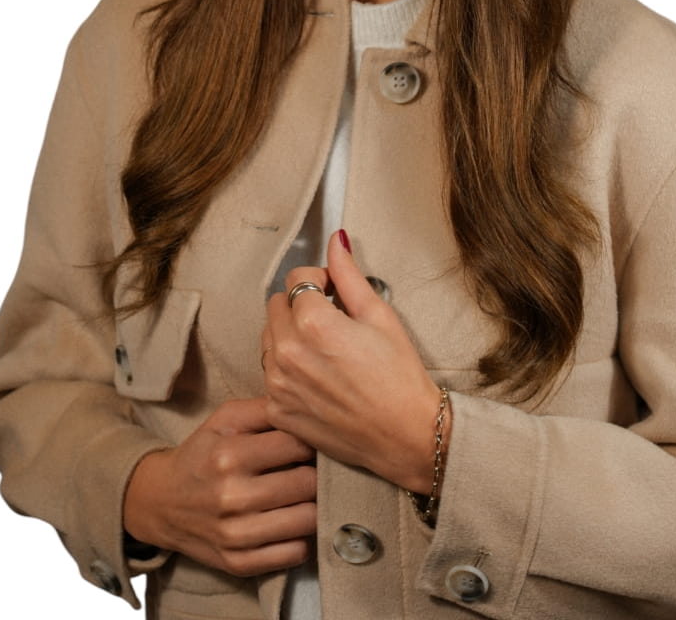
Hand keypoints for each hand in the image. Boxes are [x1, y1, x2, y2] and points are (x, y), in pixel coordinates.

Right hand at [123, 396, 316, 575]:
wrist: (160, 502)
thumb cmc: (202, 453)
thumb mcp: (225, 418)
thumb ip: (264, 407)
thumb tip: (304, 406)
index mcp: (230, 455)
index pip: (297, 444)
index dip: (311, 441)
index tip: (310, 443)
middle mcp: (232, 496)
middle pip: (308, 484)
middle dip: (316, 473)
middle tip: (312, 469)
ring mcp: (235, 535)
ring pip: (307, 520)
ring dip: (313, 506)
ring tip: (304, 495)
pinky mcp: (239, 563)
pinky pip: (294, 553)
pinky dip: (301, 537)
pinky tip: (291, 521)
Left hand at [262, 230, 445, 494]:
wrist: (406, 436)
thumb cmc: (399, 376)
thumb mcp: (379, 315)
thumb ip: (349, 275)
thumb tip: (336, 239)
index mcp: (312, 324)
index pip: (297, 278)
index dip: (320, 279)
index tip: (336, 291)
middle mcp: (287, 353)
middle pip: (276, 305)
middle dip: (300, 304)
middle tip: (332, 319)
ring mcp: (278, 385)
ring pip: (268, 338)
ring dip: (289, 335)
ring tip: (325, 349)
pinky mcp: (278, 410)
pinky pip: (270, 374)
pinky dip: (287, 369)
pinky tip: (318, 376)